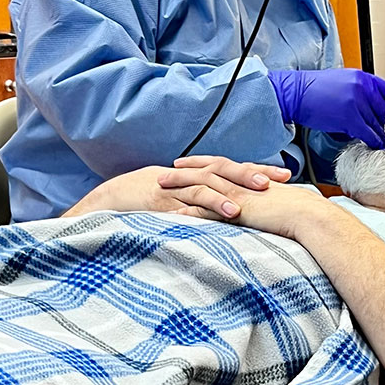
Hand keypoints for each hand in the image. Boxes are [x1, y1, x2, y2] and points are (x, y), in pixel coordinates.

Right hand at [66, 157, 290, 217]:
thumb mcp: (175, 203)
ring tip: (253, 200)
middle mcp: (184, 177)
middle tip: (278, 180)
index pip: (227, 169)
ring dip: (229, 192)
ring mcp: (171, 189)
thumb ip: (200, 206)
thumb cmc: (141, 205)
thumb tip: (228, 216)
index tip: (281, 175)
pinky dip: (205, 207)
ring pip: (205, 184)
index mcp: (190, 176)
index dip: (254, 170)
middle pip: (222, 170)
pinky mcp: (160, 203)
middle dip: (251, 174)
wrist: (102, 203)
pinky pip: (185, 203)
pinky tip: (224, 213)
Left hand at [158, 160, 327, 238]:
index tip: (188, 164)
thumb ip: (271, 203)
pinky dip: (188, 211)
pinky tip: (173, 215)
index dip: (205, 164)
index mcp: (252, 180)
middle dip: (185, 171)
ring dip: (179, 185)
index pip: (224, 166)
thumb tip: (270, 209)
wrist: (310, 215)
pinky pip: (206, 208)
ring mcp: (238, 193)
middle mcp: (242, 182)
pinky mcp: (236, 207)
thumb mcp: (283, 204)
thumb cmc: (303, 213)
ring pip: (201, 185)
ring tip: (159, 187)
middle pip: (207, 170)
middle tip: (165, 171)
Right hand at [267, 67, 384, 148]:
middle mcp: (361, 87)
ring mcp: (356, 102)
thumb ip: (359, 89)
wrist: (296, 94)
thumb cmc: (313, 90)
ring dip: (377, 134)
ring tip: (376, 139)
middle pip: (382, 109)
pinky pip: (368, 133)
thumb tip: (370, 105)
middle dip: (380, 121)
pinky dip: (373, 141)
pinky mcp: (350, 118)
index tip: (383, 112)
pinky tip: (373, 144)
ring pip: (376, 123)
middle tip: (376, 128)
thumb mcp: (342, 81)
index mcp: (361, 76)